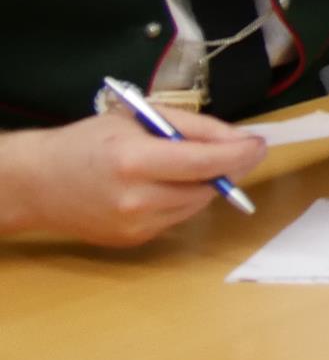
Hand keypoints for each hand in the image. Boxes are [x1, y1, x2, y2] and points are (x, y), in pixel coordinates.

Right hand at [0, 111, 266, 246]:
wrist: (38, 183)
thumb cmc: (88, 141)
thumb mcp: (139, 118)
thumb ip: (192, 127)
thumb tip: (237, 139)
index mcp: (135, 160)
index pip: (206, 163)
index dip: (240, 153)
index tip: (260, 143)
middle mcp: (137, 199)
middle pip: (208, 187)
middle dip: (231, 167)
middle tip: (241, 149)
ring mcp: (135, 225)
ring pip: (198, 205)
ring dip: (210, 184)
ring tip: (199, 163)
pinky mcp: (134, 241)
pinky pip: (178, 217)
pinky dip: (185, 199)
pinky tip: (170, 183)